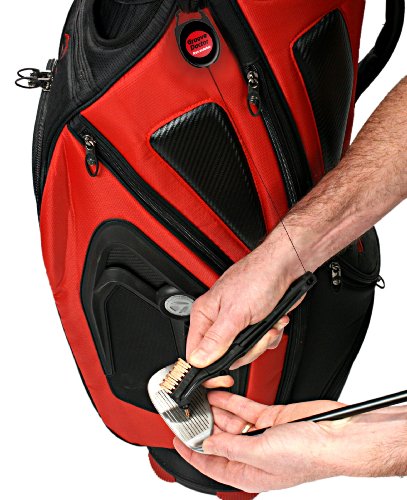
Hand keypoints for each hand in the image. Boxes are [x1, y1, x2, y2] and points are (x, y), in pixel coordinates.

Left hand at [173, 392, 406, 491]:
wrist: (337, 435)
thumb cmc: (308, 455)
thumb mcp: (260, 454)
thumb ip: (231, 448)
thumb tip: (208, 445)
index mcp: (251, 473)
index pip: (212, 464)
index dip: (192, 453)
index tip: (176, 440)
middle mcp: (255, 455)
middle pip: (220, 440)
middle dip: (204, 426)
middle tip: (188, 412)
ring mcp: (264, 435)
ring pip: (232, 422)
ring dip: (217, 410)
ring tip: (201, 398)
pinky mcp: (273, 417)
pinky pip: (246, 409)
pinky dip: (232, 401)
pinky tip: (220, 394)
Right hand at [186, 228, 304, 387]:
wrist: (286, 266)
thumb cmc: (259, 277)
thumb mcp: (236, 313)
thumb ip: (216, 340)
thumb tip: (198, 360)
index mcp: (205, 314)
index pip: (195, 352)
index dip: (209, 368)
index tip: (222, 377)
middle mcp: (218, 318)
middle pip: (224, 355)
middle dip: (247, 350)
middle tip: (256, 338)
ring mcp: (237, 321)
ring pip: (244, 350)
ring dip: (261, 341)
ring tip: (267, 325)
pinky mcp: (254, 321)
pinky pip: (258, 342)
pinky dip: (269, 335)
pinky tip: (274, 322)